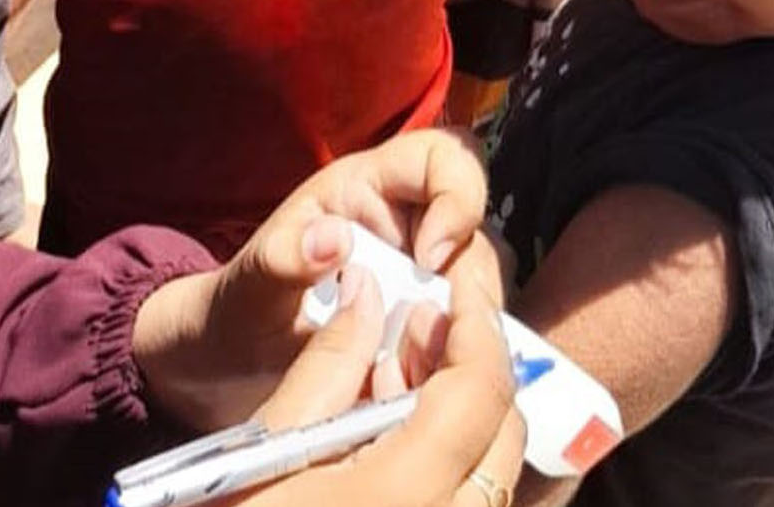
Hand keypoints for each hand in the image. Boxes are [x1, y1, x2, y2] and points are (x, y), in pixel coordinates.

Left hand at [130, 129, 496, 432]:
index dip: (457, 195)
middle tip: (440, 332)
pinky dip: (461, 357)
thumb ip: (279, 260)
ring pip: (482, 285)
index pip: (441, 157)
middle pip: (477, 229)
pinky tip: (428, 384)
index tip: (431, 260)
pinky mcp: (428, 329)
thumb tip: (333, 237)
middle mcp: (403, 227)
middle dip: (470, 279)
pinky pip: (470, 333)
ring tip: (425, 364)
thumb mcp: (246, 290)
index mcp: (363, 191)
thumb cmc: (233, 315)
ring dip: (470, 323)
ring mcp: (420, 281)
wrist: (224, 376)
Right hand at [235, 267, 525, 506]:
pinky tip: (395, 440)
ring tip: (398, 379)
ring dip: (464, 416)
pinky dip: (453, 462)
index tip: (457, 289)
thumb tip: (368, 290)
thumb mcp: (270, 445)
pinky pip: (471, 504)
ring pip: (494, 473)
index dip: (477, 326)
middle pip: (504, 432)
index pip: (481, 391)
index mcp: (405, 494)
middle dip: (473, 368)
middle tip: (419, 329)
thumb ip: (332, 363)